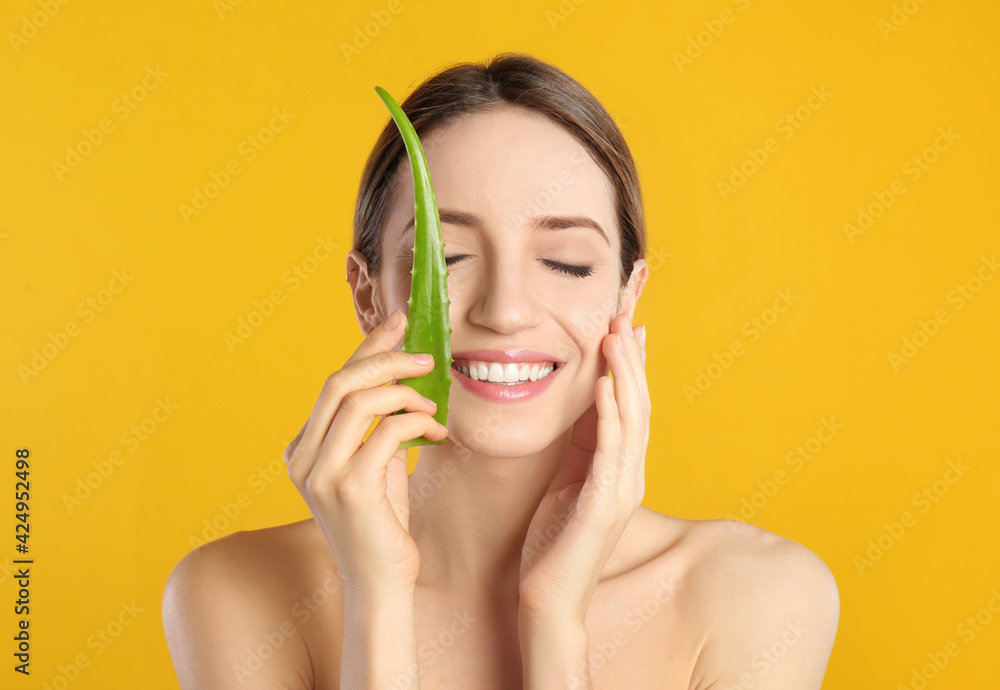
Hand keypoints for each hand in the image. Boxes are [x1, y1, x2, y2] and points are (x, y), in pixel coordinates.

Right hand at [283, 309, 447, 595]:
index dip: (368, 347)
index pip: (333, 382)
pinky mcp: (350, 488)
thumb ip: (377, 423)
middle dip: (386, 359)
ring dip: (405, 392)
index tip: (399, 322)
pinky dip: (416, 422)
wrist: (380, 582)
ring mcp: (321, 474)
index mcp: (302, 448)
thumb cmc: (382, 523)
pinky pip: (386, 432)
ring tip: (433, 404)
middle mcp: (302, 458)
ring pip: (360, 401)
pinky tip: (435, 432)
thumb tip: (403, 372)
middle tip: (425, 356)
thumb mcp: (375, 463)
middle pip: (340, 382)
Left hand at [518, 312, 649, 622]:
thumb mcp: (567, 481)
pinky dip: (609, 414)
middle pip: (638, 403)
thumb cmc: (554, 542)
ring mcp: (622, 489)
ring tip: (617, 335)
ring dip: (625, 375)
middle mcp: (630, 474)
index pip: (631, 405)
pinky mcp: (605, 504)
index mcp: (620, 468)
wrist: (549, 598)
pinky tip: (605, 385)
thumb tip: (583, 406)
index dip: (631, 365)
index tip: (627, 324)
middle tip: (625, 314)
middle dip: (631, 357)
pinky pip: (610, 449)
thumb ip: (580, 447)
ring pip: (632, 419)